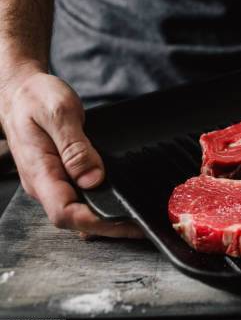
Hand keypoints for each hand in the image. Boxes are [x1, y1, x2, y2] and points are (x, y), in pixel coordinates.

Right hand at [0, 65, 142, 237]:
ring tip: (136, 220)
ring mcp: (52, 182)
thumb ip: (75, 147)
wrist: (20, 92)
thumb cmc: (35, 98)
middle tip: (141, 226)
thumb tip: (92, 178)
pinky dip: (102, 204)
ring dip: (107, 219)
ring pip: (79, 211)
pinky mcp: (61, 177)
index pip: (64, 212)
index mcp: (39, 171)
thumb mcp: (58, 113)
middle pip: (75, 219)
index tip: (124, 222)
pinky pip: (81, 198)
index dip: (96, 222)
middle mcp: (44, 183)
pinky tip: (120, 204)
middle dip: (108, 227)